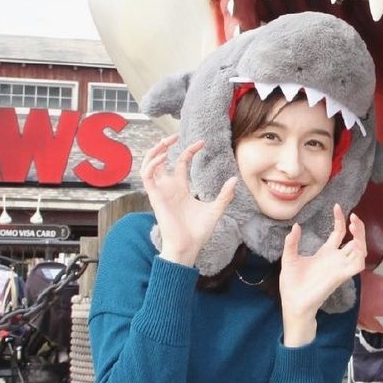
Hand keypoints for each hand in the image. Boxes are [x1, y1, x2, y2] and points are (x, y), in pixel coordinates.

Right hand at [141, 134, 236, 266]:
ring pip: (150, 165)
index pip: (181, 162)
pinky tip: (163, 157)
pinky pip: (147, 177)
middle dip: (164, 145)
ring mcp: (161, 191)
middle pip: (161, 160)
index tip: (202, 142)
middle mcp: (169, 187)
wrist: (188, 247)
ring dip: (154, 152)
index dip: (189, 150)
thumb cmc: (198, 232)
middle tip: (175, 135)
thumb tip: (234, 179)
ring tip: (165, 143)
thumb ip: (224, 195)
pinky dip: (152, 164)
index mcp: (181, 188)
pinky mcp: (155, 197)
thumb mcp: (215, 209)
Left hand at [279, 205, 366, 345]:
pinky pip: (358, 265)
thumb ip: (292, 242)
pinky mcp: (341, 276)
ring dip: (361, 238)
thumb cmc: (292, 284)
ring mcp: (340, 267)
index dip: (340, 219)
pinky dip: (361, 253)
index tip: (337, 206)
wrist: (292, 304)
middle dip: (358, 227)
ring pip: (360, 250)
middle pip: (355, 240)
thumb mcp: (289, 258)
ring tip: (355, 226)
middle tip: (354, 216)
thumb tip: (296, 225)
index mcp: (325, 253)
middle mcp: (336, 259)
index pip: (339, 233)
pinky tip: (356, 244)